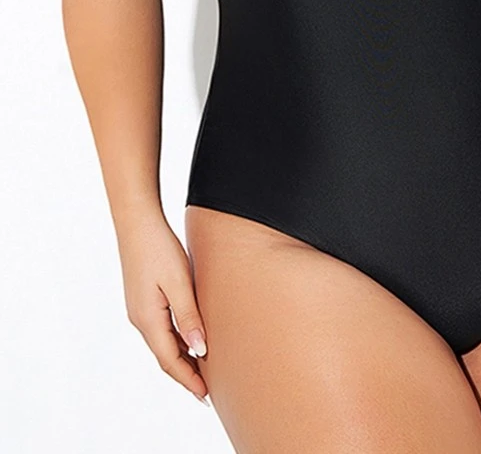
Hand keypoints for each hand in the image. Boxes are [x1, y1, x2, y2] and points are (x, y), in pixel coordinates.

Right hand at [116, 212, 209, 404]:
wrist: (137, 222)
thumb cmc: (159, 248)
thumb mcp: (179, 282)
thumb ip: (188, 316)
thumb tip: (199, 349)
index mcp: (148, 319)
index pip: (169, 360)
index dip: (187, 379)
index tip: (204, 395)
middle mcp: (140, 319)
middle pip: (165, 355)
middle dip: (185, 374)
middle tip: (206, 392)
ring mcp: (139, 309)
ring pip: (162, 343)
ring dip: (181, 358)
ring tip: (201, 371)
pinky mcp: (142, 299)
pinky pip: (160, 329)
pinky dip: (175, 340)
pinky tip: (188, 340)